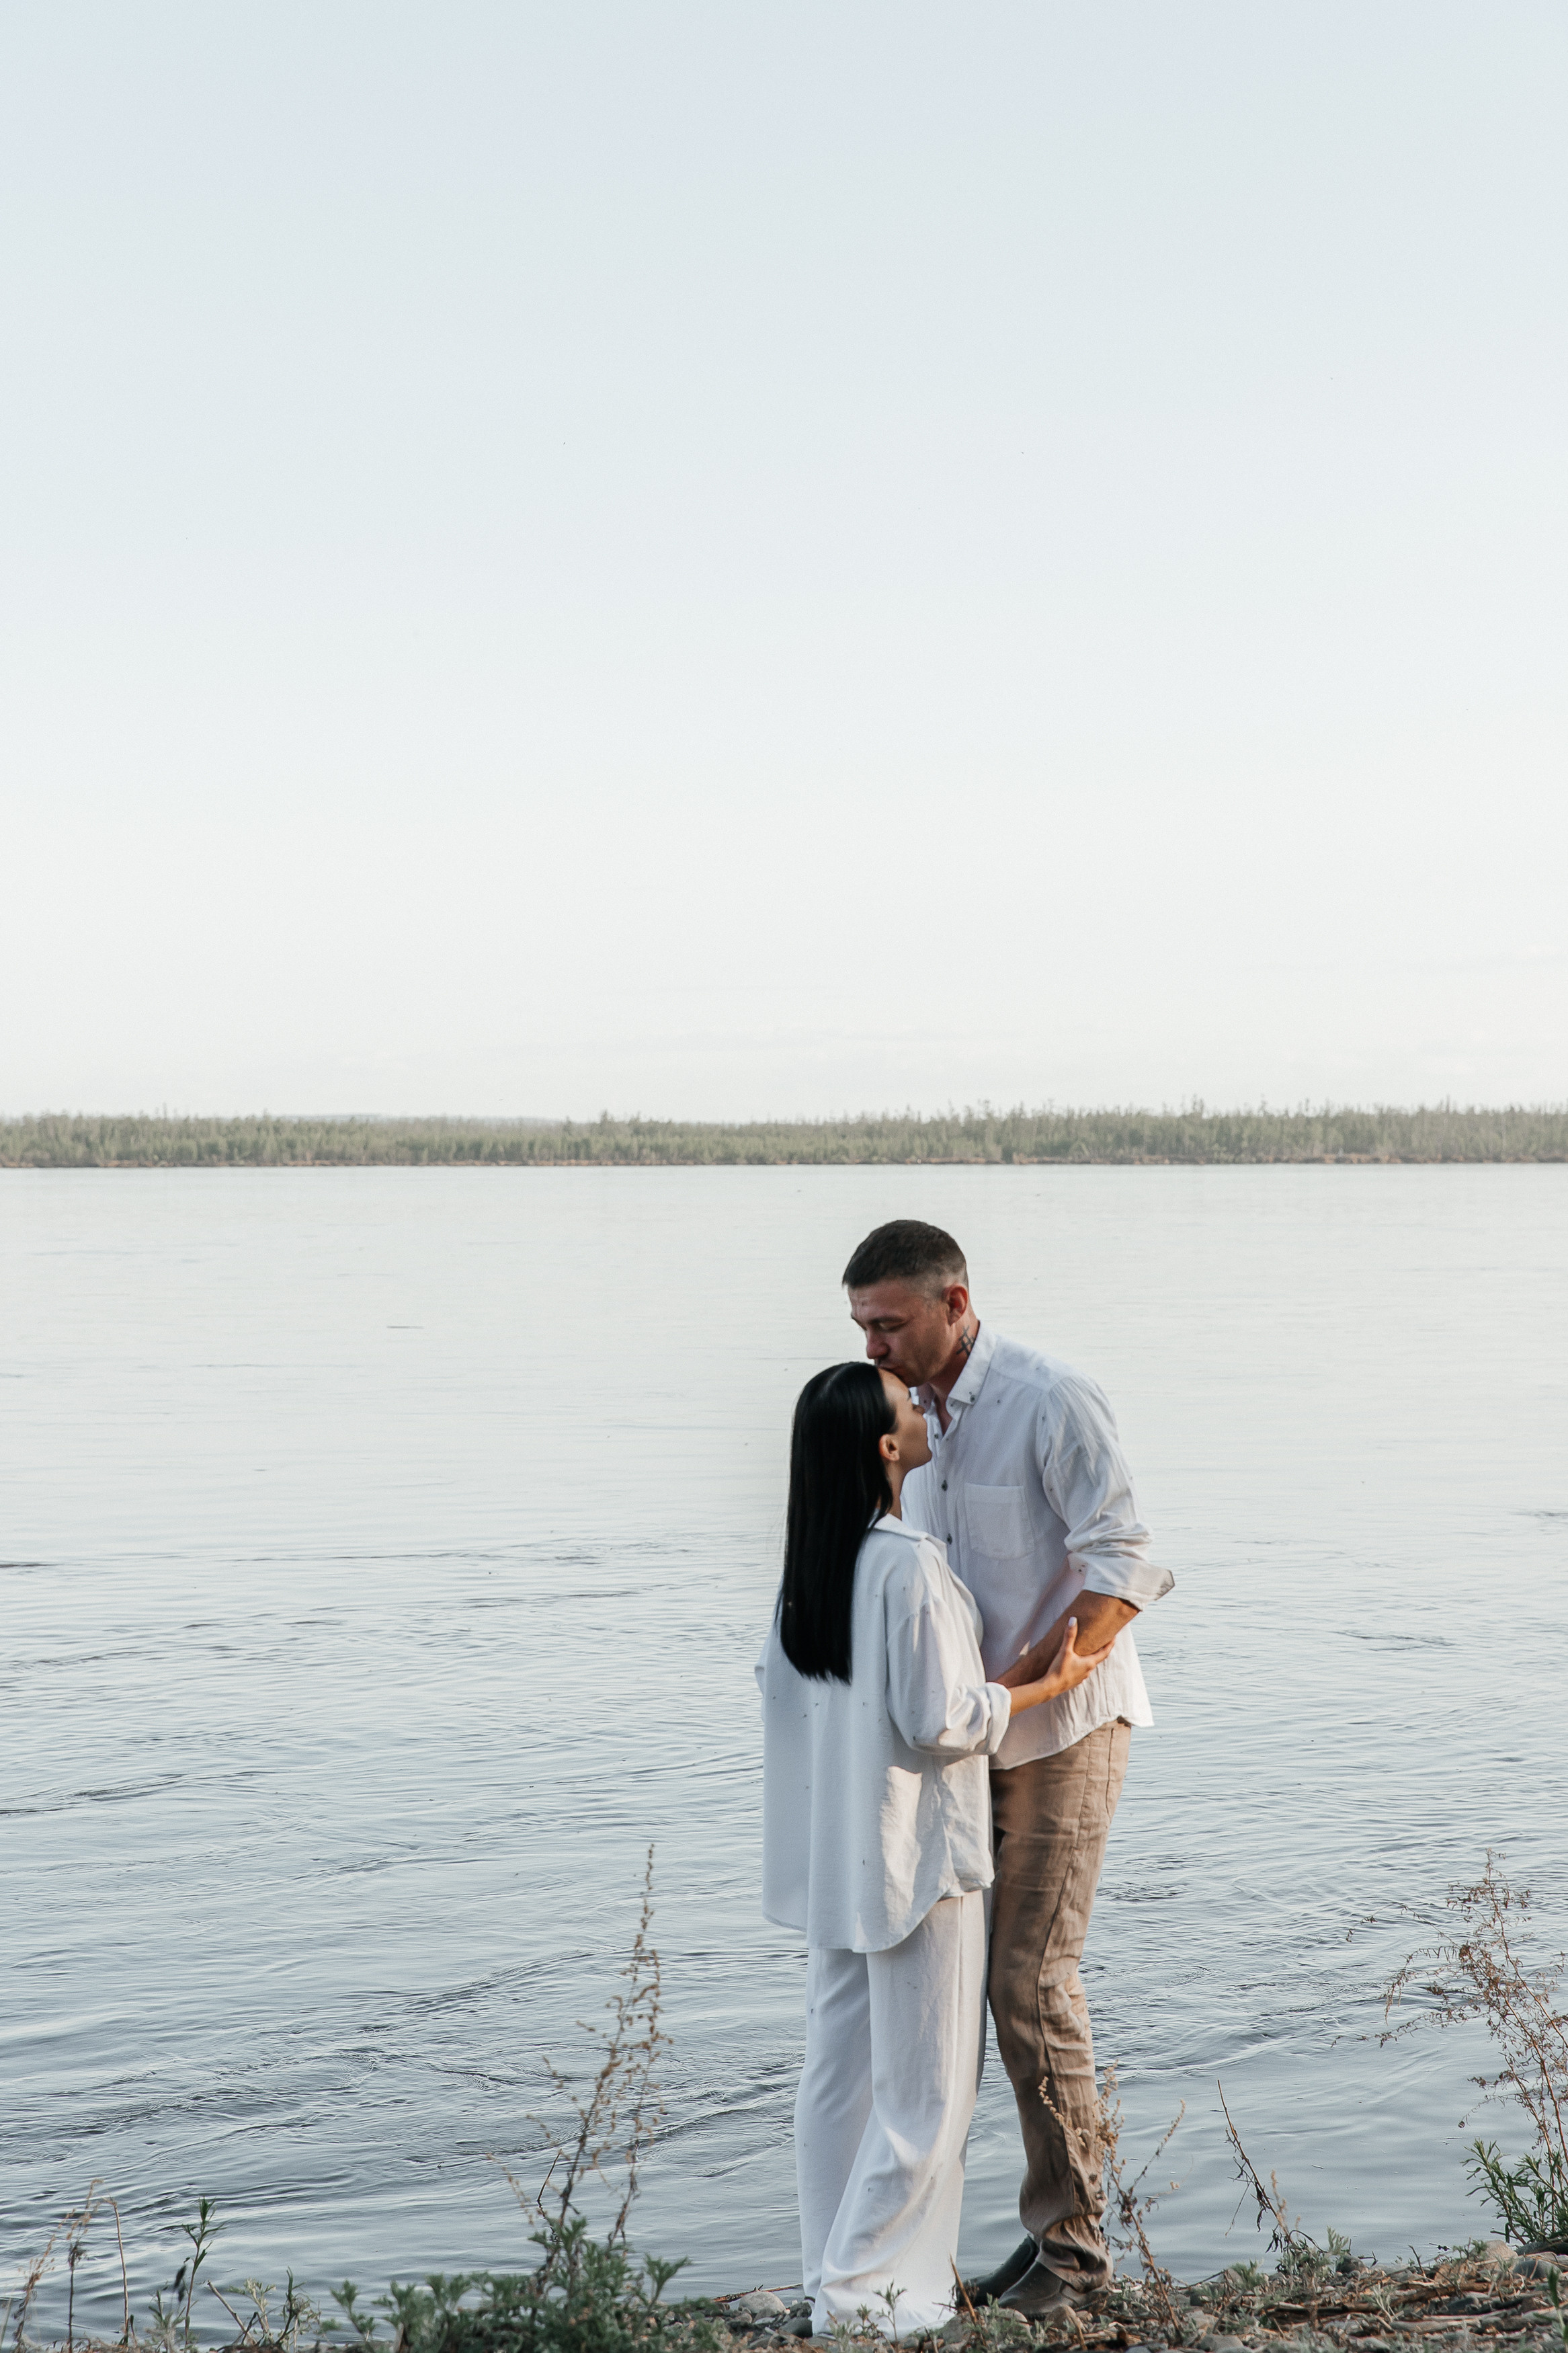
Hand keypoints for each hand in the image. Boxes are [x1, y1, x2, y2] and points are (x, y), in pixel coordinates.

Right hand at [1003, 1616, 1118, 1715]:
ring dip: (1090, 1657)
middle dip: (1100, 1649)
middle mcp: (1088, 1671)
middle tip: (1101, 1641)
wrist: (1050, 1687)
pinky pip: (1081, 1670)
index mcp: (1089, 1663)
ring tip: (1088, 1650)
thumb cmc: (1059, 1669)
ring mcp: (1082, 1677)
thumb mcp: (1065, 1651)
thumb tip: (1073, 1620)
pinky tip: (1076, 1662)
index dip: (1110, 1644)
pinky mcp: (1075, 1680)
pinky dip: (1082, 1664)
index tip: (1114, 1637)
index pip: (1104, 1652)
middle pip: (1097, 1658)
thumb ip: (1070, 1635)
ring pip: (1089, 1665)